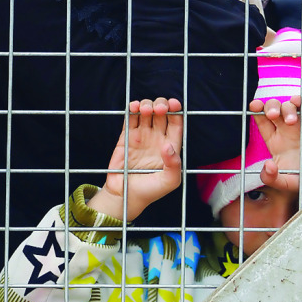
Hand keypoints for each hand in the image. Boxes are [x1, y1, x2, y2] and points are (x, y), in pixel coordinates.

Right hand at [88, 98, 183, 221]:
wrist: (125, 196)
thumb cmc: (150, 191)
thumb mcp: (169, 182)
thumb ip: (174, 165)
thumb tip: (168, 146)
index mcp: (170, 145)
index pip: (176, 122)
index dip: (176, 110)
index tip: (173, 105)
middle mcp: (156, 138)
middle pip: (161, 113)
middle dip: (161, 105)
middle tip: (159, 108)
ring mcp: (141, 136)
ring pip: (146, 112)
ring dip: (146, 104)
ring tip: (145, 110)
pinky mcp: (126, 137)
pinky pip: (129, 118)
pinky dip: (131, 109)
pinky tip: (133, 107)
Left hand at [249, 96, 301, 192]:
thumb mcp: (286, 183)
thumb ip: (272, 179)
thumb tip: (267, 166)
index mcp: (275, 140)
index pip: (261, 121)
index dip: (257, 110)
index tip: (254, 106)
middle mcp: (285, 129)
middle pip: (273, 108)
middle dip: (270, 106)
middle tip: (272, 115)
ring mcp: (300, 124)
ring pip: (288, 105)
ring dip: (287, 108)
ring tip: (291, 121)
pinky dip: (300, 101)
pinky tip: (297, 102)